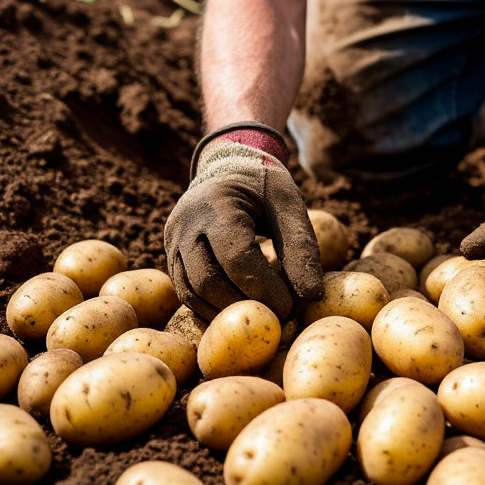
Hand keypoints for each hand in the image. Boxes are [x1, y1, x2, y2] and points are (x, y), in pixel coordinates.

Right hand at [164, 124, 323, 321]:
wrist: (229, 167)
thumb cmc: (264, 186)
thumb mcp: (289, 204)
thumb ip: (301, 247)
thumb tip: (312, 296)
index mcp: (217, 203)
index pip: (236, 258)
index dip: (264, 289)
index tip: (290, 306)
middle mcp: (186, 222)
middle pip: (208, 280)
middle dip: (245, 305)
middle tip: (278, 317)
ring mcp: (172, 240)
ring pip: (192, 292)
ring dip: (227, 312)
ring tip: (262, 315)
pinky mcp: (171, 256)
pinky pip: (186, 292)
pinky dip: (213, 308)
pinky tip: (240, 310)